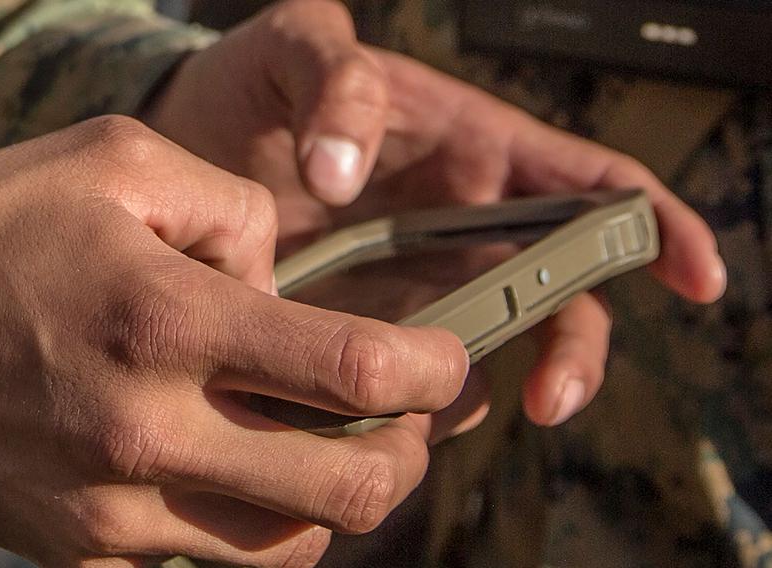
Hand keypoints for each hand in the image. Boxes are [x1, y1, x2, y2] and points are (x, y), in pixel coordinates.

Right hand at [0, 116, 467, 566]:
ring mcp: (118, 510)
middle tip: (403, 416)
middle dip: (404, 455)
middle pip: (346, 492)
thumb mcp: (115, 163)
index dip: (430, 369)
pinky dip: (252, 523)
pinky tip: (239, 469)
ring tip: (326, 444)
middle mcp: (150, 433)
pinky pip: (209, 564)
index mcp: (167, 322)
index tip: (444, 358)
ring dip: (334, 500)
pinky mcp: (89, 550)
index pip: (353, 372)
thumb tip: (282, 286)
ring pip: (288, 549)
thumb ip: (231, 210)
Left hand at [144, 0, 725, 439]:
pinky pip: (414, 380)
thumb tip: (344, 173)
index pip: (591, 187)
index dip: (655, 227)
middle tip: (548, 397)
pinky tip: (381, 423)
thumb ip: (332, 81)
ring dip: (484, 393)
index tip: (696, 276)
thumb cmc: (256, 85)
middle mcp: (464, 226)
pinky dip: (414, 409)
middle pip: (560, 294)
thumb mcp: (295, 46)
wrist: (189, 141)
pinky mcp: (368, 329)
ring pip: (492, 351)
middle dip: (575, 349)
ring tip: (436, 416)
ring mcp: (420, 284)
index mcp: (477, 150)